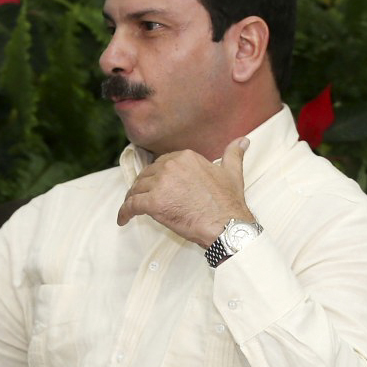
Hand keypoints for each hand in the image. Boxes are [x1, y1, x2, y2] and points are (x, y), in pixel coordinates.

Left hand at [116, 137, 254, 247]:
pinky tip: (123, 219)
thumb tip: (243, 140)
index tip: (156, 186)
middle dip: (143, 186)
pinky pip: (132, 205)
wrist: (227, 226)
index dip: (157, 176)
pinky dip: (124, 212)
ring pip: (137, 188)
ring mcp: (161, 184)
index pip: (162, 163)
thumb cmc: (229, 203)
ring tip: (131, 208)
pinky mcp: (153, 203)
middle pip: (148, 175)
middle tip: (141, 198)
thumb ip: (233, 154)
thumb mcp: (232, 173)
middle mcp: (171, 166)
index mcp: (186, 157)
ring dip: (133, 198)